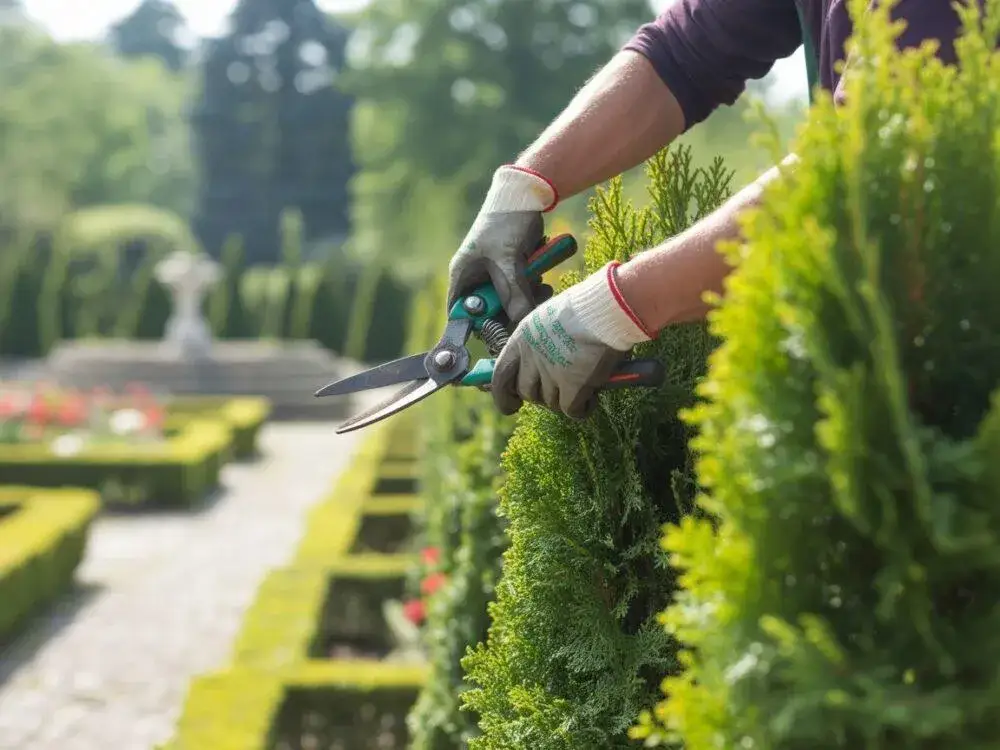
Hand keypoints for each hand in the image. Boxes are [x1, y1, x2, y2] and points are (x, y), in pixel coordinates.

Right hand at [447, 165, 557, 322]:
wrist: (526, 195)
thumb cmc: (506, 222)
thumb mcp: (509, 261)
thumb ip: (515, 294)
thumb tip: (522, 325)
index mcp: (463, 275)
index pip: (460, 314)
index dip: (477, 327)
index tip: (500, 334)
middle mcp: (476, 278)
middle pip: (490, 312)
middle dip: (511, 311)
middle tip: (530, 307)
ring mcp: (494, 274)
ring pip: (509, 302)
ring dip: (526, 299)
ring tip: (541, 287)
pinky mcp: (512, 271)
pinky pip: (521, 290)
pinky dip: (532, 289)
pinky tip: (543, 280)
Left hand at [491, 262, 654, 417]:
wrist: (607, 309)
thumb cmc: (586, 307)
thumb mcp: (551, 317)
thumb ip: (542, 340)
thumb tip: (547, 358)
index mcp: (523, 337)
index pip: (501, 374)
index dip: (503, 394)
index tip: (511, 405)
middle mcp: (532, 357)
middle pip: (526, 392)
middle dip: (541, 396)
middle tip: (559, 391)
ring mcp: (551, 373)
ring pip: (550, 403)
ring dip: (564, 400)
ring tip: (583, 387)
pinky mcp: (572, 386)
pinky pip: (571, 411)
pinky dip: (582, 409)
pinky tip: (592, 399)